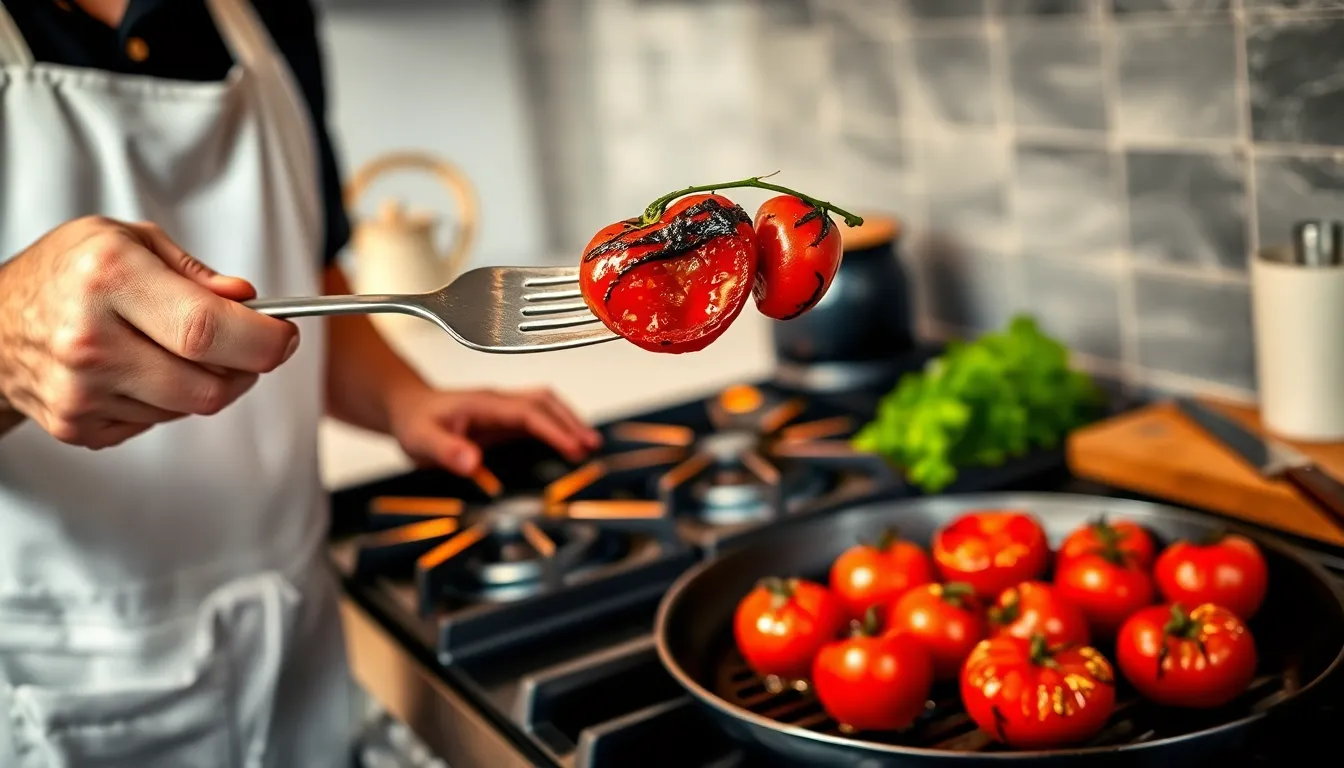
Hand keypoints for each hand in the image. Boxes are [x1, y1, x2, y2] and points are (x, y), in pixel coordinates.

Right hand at [0, 216, 298, 448]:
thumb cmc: (66, 275)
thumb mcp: (127, 240)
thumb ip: (194, 271)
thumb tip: (247, 300)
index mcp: (107, 277)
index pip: (208, 328)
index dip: (263, 340)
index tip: (285, 336)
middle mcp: (90, 338)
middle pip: (209, 384)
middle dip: (247, 368)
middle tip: (252, 346)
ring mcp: (81, 390)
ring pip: (190, 409)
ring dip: (207, 383)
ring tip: (181, 350)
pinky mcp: (78, 426)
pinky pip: (157, 423)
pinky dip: (168, 401)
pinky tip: (142, 370)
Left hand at [386, 385, 602, 474]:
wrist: (409, 410)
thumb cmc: (415, 422)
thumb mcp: (421, 440)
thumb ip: (446, 451)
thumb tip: (472, 462)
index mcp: (484, 404)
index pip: (528, 412)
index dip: (553, 428)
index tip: (572, 446)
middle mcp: (498, 402)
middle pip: (544, 402)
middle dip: (571, 421)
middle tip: (591, 445)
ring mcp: (504, 408)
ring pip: (546, 404)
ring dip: (569, 420)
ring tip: (589, 444)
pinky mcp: (505, 418)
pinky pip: (539, 416)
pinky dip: (559, 426)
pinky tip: (569, 442)